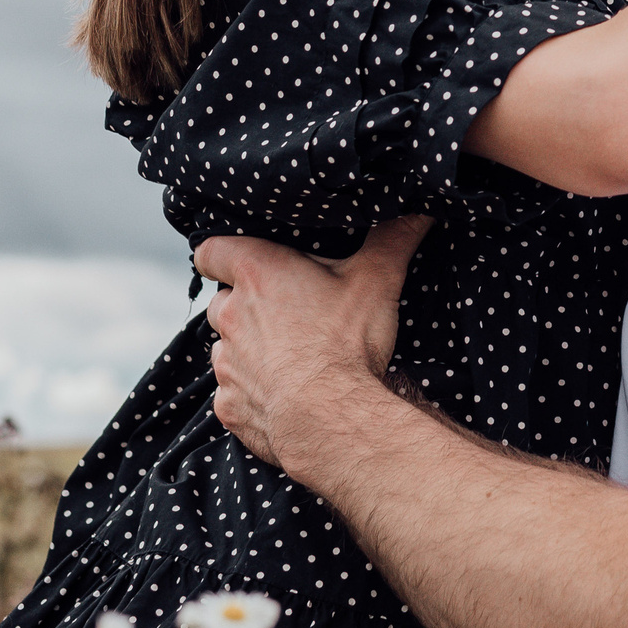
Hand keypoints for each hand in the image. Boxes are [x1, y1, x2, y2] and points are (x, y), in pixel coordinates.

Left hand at [196, 216, 433, 465]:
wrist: (330, 418)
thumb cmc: (346, 342)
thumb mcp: (376, 280)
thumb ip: (392, 239)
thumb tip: (417, 210)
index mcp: (257, 273)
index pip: (211, 251)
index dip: (222, 255)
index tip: (244, 263)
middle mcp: (230, 315)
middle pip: (223, 301)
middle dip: (247, 305)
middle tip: (289, 313)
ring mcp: (225, 364)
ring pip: (227, 348)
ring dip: (249, 349)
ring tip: (291, 357)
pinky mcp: (228, 406)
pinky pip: (234, 393)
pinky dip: (253, 392)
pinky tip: (284, 395)